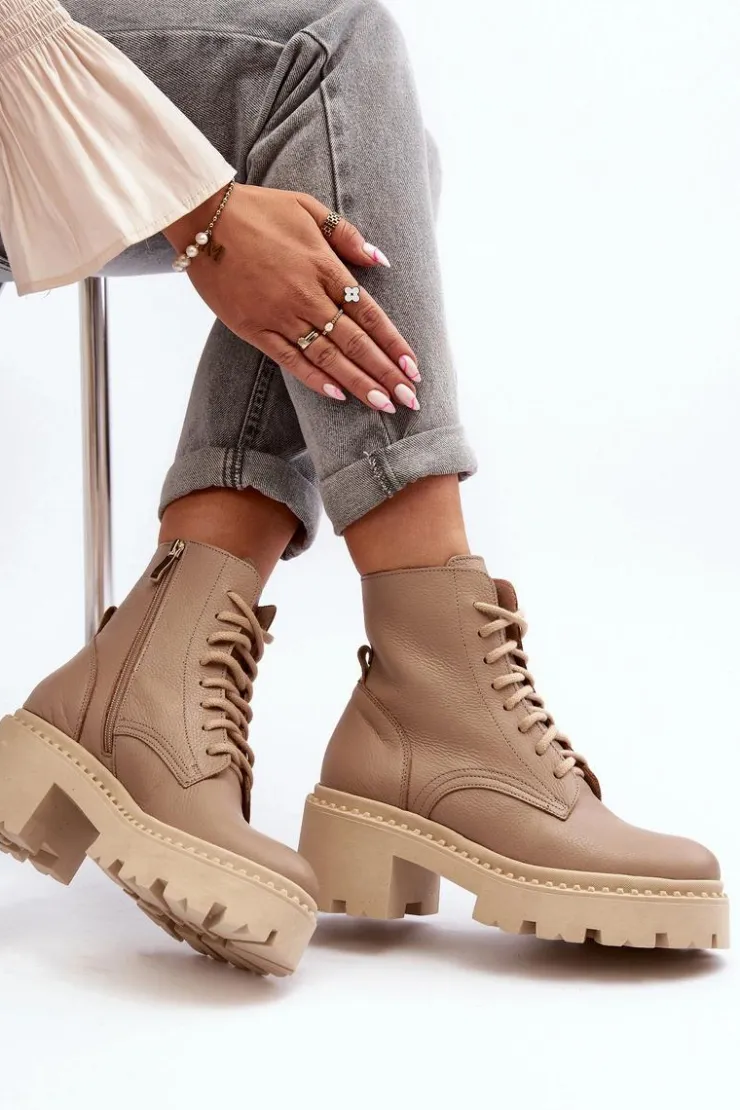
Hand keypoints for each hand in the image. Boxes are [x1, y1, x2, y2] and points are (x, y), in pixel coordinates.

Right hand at [165, 184, 419, 411]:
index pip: (369, 313)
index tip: (414, 368)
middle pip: (355, 342)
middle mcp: (306, 295)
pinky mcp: (252, 328)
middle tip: (410, 400)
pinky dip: (314, 379)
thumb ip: (346, 235)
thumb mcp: (308, 207)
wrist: (202, 215)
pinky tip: (338, 395)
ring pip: (327, 356)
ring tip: (383, 406)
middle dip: (385, 373)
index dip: (393, 343)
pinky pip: (289, 359)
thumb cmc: (257, 208)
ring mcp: (279, 314)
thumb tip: (381, 259)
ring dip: (359, 383)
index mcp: (324, 265)